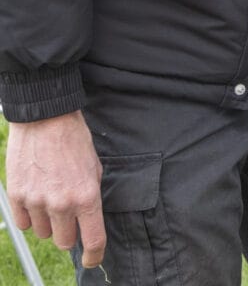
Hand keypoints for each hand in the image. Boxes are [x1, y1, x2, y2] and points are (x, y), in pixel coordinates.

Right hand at [5, 112, 105, 266]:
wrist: (46, 121)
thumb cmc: (74, 142)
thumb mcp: (94, 168)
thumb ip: (91, 197)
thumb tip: (88, 221)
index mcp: (86, 196)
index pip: (93, 239)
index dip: (95, 255)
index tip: (93, 260)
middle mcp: (62, 203)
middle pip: (65, 241)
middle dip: (70, 233)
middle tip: (70, 216)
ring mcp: (37, 201)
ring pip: (43, 233)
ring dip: (49, 223)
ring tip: (52, 198)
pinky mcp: (17, 197)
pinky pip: (24, 223)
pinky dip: (30, 216)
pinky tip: (36, 198)